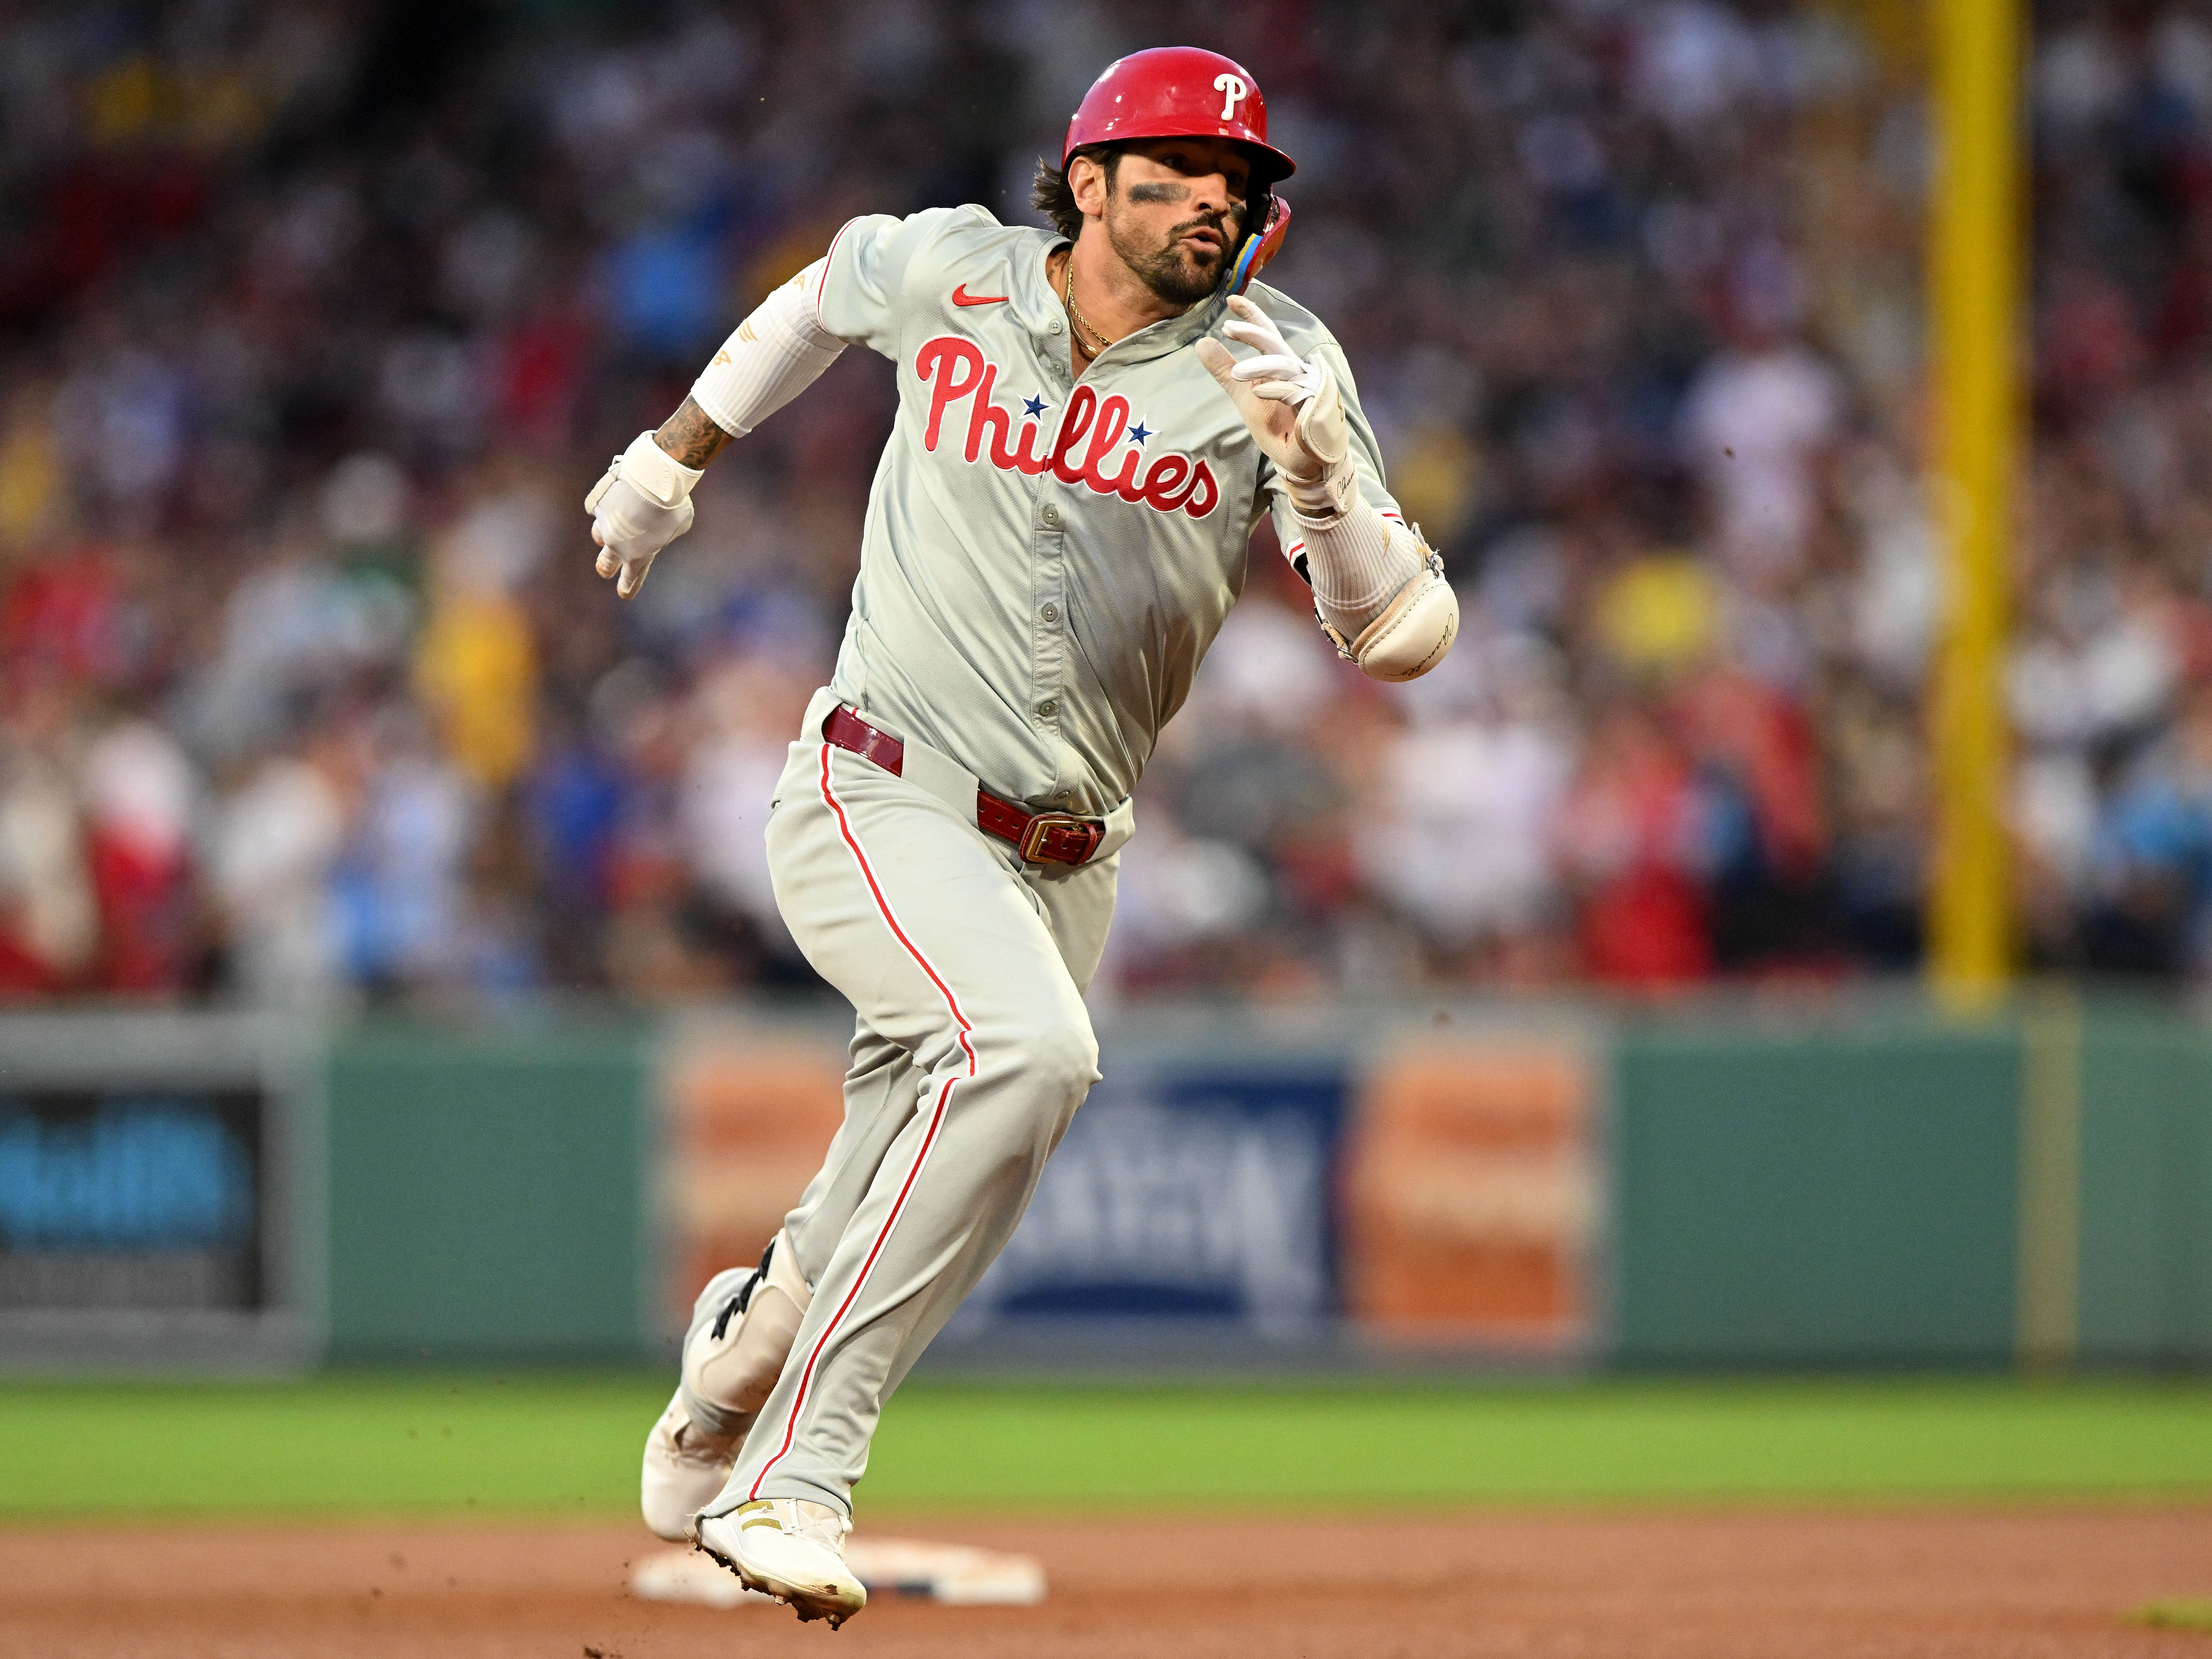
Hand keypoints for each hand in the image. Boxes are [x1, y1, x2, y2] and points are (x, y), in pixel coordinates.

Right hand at [585, 433, 700, 598]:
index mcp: (637, 557)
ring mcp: (603, 524)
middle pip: (605, 564)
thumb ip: (666, 534)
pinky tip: (611, 501)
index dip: (627, 588)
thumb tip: (660, 530)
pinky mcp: (596, 504)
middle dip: (606, 568)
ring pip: (599, 536)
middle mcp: (616, 545)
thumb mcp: (679, 525)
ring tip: (609, 532)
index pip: (629, 580)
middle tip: (606, 570)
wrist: (652, 479)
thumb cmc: (673, 505)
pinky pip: (597, 509)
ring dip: (604, 536)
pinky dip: (604, 507)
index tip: (625, 593)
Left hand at [1194, 295, 1348, 498]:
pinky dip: (1276, 390)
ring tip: (1236, 373)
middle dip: (1253, 332)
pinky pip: (1295, 392)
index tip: (1231, 299)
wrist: (1303, 460)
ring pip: (1283, 365)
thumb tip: (1201, 343)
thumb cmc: (1279, 427)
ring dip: (1259, 366)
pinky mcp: (1314, 407)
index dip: (1251, 315)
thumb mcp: (1243, 395)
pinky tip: (1258, 392)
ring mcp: (1307, 387)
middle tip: (1227, 327)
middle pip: (1274, 343)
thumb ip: (1224, 371)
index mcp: (1280, 365)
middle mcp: (1295, 371)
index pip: (1266, 334)